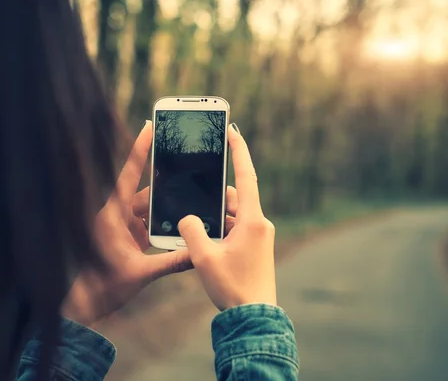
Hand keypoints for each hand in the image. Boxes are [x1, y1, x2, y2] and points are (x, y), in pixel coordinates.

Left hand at [62, 121, 192, 327]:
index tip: (149, 126)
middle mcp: (116, 215)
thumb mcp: (142, 274)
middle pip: (145, 192)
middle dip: (166, 184)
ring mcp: (122, 225)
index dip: (140, 150)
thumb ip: (172, 262)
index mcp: (113, 215)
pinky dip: (162, 222)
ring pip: (149, 208)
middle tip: (186, 165)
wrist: (89, 303)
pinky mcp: (127, 236)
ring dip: (166, 207)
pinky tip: (180, 222)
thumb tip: (198, 253)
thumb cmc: (105, 287)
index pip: (129, 175)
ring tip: (190, 198)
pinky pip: (148, 222)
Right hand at [178, 124, 276, 310]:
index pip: (246, 176)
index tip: (233, 131)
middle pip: (233, 198)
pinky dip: (219, 229)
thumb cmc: (232, 287)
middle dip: (212, 198)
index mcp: (252, 220)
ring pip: (231, 214)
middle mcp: (258, 224)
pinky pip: (234, 228)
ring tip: (195, 231)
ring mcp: (258, 236)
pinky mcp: (254, 246)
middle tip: (192, 199)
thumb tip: (188, 218)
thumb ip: (191, 230)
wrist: (253, 318)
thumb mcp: (204, 257)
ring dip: (214, 217)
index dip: (239, 151)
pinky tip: (203, 242)